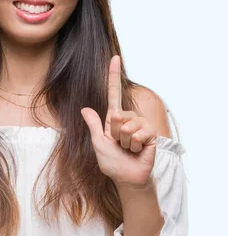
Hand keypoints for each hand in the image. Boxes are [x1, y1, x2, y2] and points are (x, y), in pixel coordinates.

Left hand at [80, 55, 156, 187]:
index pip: (114, 92)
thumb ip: (93, 125)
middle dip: (114, 133)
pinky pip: (138, 134)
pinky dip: (134, 145)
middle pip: (117, 115)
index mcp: (113, 118)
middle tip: (118, 145)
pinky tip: (137, 151)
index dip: (114, 75)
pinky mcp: (150, 134)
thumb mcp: (97, 142)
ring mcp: (140, 125)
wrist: (127, 177)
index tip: (115, 58)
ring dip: (124, 141)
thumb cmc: (112, 162)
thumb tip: (84, 108)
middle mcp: (128, 118)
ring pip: (127, 125)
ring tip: (128, 148)